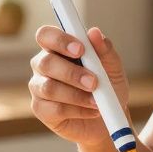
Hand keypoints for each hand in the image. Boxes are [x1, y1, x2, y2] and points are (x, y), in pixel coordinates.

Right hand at [28, 25, 130, 145]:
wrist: (110, 118)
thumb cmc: (108, 87)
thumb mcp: (113, 67)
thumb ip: (104, 49)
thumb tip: (94, 32)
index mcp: (57, 48)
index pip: (46, 35)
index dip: (60, 40)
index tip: (80, 49)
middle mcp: (43, 66)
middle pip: (45, 62)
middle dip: (71, 73)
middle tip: (94, 82)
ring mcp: (39, 88)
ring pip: (48, 88)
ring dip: (76, 94)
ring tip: (96, 101)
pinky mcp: (41, 110)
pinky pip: (54, 109)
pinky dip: (77, 110)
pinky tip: (92, 111)